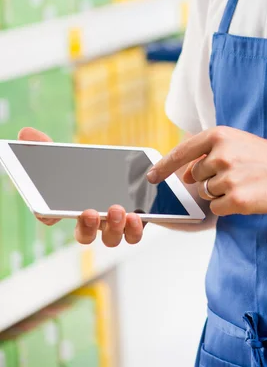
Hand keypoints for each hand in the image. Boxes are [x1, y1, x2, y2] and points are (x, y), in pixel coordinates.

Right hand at [18, 127, 143, 246]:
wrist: (133, 173)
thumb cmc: (93, 169)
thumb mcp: (71, 155)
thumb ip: (48, 146)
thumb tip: (26, 133)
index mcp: (72, 205)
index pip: (53, 216)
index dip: (48, 217)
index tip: (49, 214)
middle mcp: (92, 220)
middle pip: (83, 234)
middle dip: (86, 226)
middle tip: (89, 212)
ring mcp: (113, 224)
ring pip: (110, 237)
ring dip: (113, 227)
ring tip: (116, 209)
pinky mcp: (135, 222)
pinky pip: (133, 234)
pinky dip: (134, 229)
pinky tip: (135, 216)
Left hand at [147, 126, 266, 216]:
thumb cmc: (265, 158)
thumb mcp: (236, 143)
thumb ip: (208, 154)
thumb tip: (186, 175)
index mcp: (219, 136)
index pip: (182, 152)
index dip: (164, 166)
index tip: (151, 177)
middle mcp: (221, 154)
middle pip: (195, 176)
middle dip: (209, 179)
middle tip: (236, 173)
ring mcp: (229, 177)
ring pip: (206, 193)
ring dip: (220, 193)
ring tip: (244, 183)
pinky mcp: (236, 198)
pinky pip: (217, 208)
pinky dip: (228, 206)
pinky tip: (246, 195)